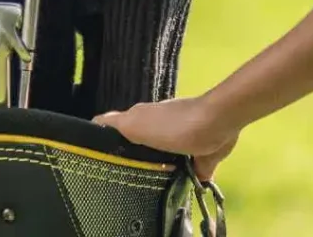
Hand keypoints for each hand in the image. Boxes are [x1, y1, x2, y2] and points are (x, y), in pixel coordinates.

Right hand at [93, 97, 238, 179]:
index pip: (117, 128)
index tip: (98, 159)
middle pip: (140, 145)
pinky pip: (189, 174)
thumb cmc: (173, 124)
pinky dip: (184, 182)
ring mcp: (181, 143)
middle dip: (133, 161)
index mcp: (142, 118)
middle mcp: (159, 128)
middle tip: (123, 181)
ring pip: (163, 161)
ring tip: (147, 191)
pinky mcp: (201, 158)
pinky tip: (176, 194)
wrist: (216, 125)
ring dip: (159, 172)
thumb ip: (116, 124)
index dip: (106, 140)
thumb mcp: (135, 124)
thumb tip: (95, 123)